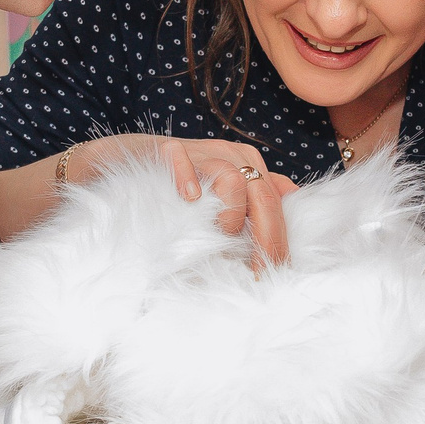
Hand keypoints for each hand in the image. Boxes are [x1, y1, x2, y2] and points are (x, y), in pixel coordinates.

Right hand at [67, 135, 295, 264]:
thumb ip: (258, 192)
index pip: (275, 205)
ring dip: (228, 217)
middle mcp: (232, 153)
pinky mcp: (170, 150)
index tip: (278, 272)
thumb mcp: (226, 185)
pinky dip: (188, 180)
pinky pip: (184, 163)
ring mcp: (202, 150)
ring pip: (234, 182)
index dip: (279, 241)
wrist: (131, 157)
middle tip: (258, 273)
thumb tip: (293, 198)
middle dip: (264, 241)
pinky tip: (188, 200)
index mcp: (250, 163)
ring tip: (214, 237)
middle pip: (262, 197)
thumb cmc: (184, 180)